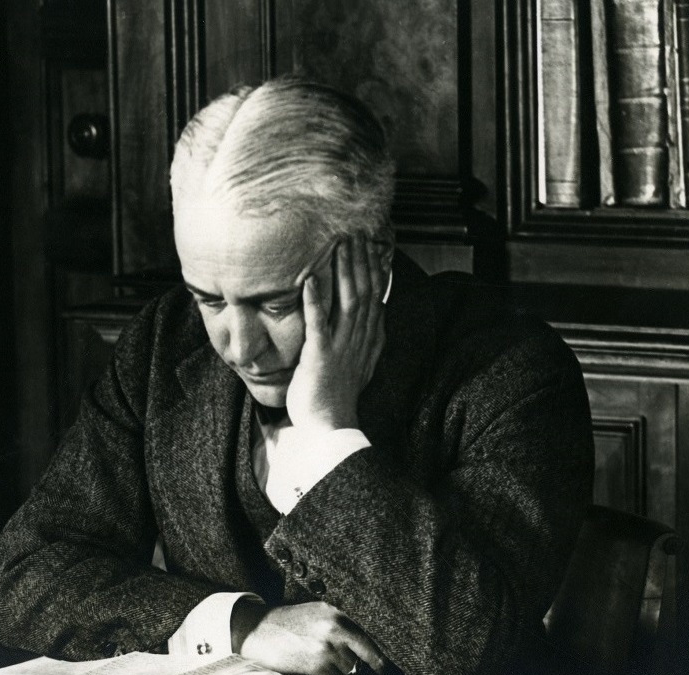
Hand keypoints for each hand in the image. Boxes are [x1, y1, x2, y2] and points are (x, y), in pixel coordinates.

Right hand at [236, 600, 387, 674]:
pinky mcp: (318, 667)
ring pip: (354, 671)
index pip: (373, 640)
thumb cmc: (289, 622)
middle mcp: (337, 630)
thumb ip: (344, 624)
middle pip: (370, 658)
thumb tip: (372, 645)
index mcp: (339, 614)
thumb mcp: (319, 611)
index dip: (386, 659)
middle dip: (377, 671)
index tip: (395, 671)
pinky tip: (323, 670)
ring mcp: (328, 650)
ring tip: (336, 670)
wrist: (258, 630)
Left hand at [285, 235, 389, 430]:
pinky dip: (315, 301)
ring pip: (349, 301)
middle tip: (355, 231)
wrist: (329, 427)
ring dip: (344, 270)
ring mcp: (342, 347)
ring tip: (339, 244)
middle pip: (365, 291)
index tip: (369, 242)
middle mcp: (360, 339)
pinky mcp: (321, 357)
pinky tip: (311, 280)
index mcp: (369, 339)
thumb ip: (366, 336)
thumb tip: (377, 312)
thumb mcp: (358, 361)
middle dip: (361, 259)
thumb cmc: (336, 395)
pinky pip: (319, 324)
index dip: (373, 267)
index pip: (376, 295)